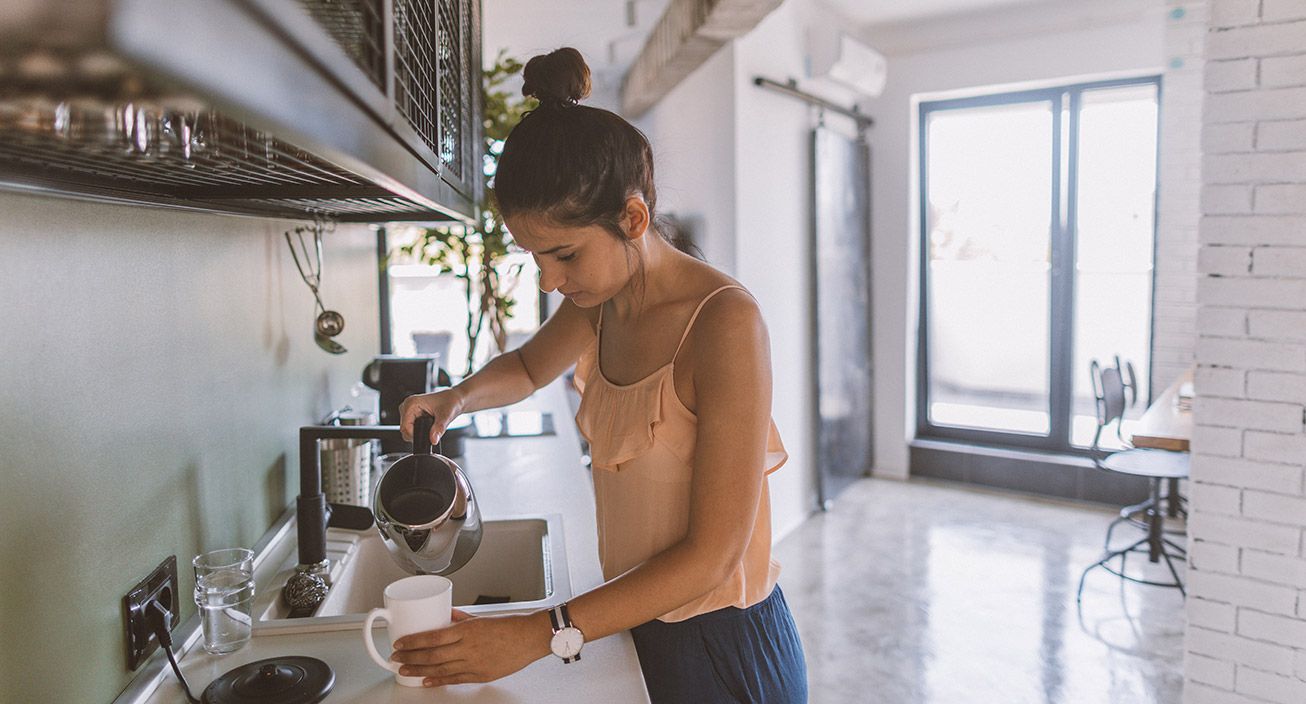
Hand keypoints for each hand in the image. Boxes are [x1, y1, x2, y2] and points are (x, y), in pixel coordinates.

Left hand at [390, 609, 552, 686]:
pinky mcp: (481, 675)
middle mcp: (468, 647)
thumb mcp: (482, 617)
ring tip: (405, 670)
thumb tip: (447, 615)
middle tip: (397, 658)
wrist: (531, 638)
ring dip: (419, 670)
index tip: (400, 643)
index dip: (413, 642)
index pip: (432, 637)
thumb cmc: (511, 626)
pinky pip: (455, 679)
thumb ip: (462, 618)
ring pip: (440, 669)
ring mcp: (474, 663)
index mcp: (467, 630)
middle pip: (431, 655)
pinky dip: (439, 681)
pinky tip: (427, 681)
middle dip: (410, 657)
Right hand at [398, 388, 465, 444]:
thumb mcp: (446, 416)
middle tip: (432, 430)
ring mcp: (408, 410)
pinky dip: (418, 431)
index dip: (415, 436)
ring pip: (406, 431)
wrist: (454, 399)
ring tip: (431, 426)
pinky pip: (410, 428)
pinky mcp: (411, 414)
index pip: (405, 427)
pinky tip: (428, 426)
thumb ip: (439, 428)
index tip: (427, 437)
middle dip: (417, 435)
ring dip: (418, 433)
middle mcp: (407, 405)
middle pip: (404, 430)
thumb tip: (433, 439)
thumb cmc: (450, 402)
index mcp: (412, 403)